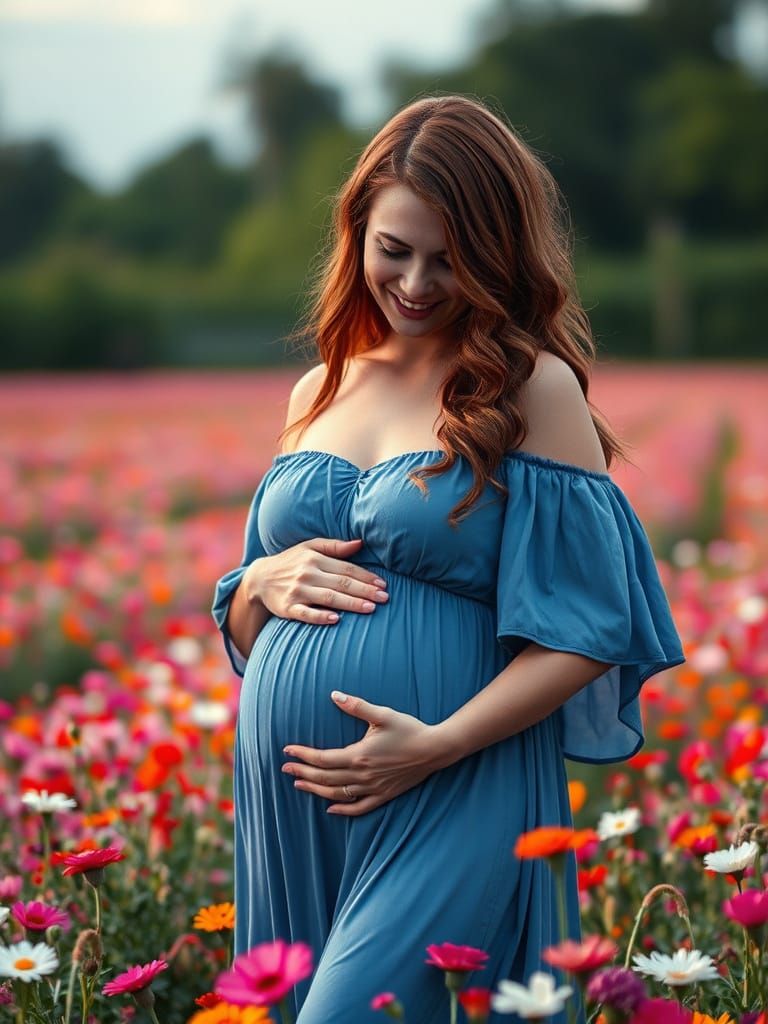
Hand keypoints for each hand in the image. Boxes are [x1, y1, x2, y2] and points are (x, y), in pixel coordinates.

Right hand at [244, 537, 388, 624]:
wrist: (259, 578)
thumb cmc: (291, 561)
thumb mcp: (310, 547)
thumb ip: (335, 546)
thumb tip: (360, 543)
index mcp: (315, 558)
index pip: (346, 569)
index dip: (366, 577)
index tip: (383, 584)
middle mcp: (307, 573)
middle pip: (341, 583)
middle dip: (365, 591)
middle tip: (385, 598)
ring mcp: (297, 591)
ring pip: (328, 598)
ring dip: (350, 603)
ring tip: (370, 608)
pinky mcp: (287, 607)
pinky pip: (305, 613)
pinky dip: (320, 616)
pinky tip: (336, 619)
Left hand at [281, 692, 451, 815]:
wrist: (435, 749)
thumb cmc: (409, 728)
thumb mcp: (382, 714)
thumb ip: (356, 706)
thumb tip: (334, 695)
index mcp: (359, 755)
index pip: (323, 759)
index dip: (303, 756)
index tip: (288, 751)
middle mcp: (363, 775)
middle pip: (325, 778)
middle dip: (302, 774)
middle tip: (285, 769)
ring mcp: (373, 788)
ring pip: (337, 794)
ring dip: (316, 791)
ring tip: (299, 786)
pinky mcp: (384, 795)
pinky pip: (359, 807)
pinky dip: (343, 809)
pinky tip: (330, 809)